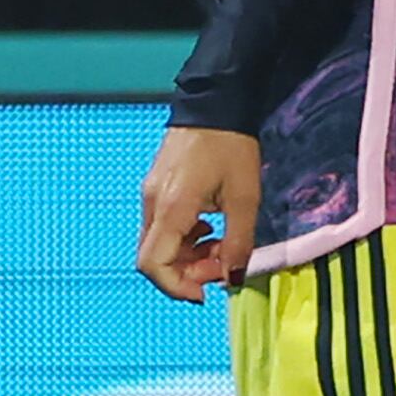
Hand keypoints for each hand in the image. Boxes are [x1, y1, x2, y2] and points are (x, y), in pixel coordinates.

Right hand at [135, 126, 261, 302]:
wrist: (215, 102)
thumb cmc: (232, 146)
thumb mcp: (245, 196)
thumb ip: (238, 241)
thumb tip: (232, 278)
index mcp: (171, 208)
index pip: (153, 264)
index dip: (177, 286)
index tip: (205, 292)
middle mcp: (152, 204)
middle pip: (154, 258)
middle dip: (187, 272)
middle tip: (221, 265)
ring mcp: (150, 195)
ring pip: (158, 244)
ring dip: (187, 255)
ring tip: (221, 244)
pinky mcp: (156, 188)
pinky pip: (162, 227)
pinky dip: (184, 238)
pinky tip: (209, 227)